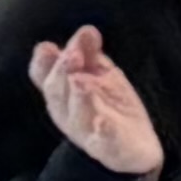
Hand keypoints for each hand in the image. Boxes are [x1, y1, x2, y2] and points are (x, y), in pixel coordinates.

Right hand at [26, 27, 160, 180]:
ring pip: (76, 116)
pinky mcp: (109, 148)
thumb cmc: (112, 108)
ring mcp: (87, 132)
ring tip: (81, 81)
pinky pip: (103, 141)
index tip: (48, 47)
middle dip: (61, 72)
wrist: (136, 149)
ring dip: (78, 97)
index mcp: (63, 94)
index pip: (43, 77)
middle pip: (56, 93)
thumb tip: (87, 30)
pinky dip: (103, 131)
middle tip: (72, 55)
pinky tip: (104, 122)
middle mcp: (68, 113)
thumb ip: (92, 55)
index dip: (43, 63)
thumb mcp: (103, 77)